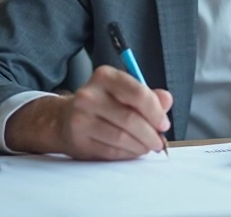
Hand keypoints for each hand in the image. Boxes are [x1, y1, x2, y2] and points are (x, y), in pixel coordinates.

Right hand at [5, 65, 171, 159]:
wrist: (63, 119)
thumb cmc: (101, 104)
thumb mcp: (123, 92)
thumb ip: (148, 95)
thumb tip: (167, 100)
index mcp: (105, 77)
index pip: (138, 93)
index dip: (156, 112)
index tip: (164, 124)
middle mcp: (89, 95)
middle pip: (131, 119)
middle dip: (151, 134)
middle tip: (159, 141)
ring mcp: (81, 118)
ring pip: (122, 138)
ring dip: (141, 146)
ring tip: (147, 146)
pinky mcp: (79, 140)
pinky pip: (111, 151)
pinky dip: (127, 154)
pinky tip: (132, 150)